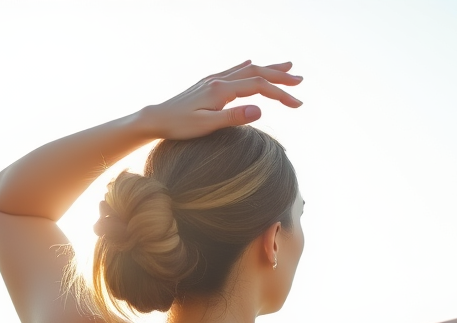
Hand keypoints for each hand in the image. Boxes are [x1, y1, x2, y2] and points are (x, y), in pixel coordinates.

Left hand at [139, 60, 302, 140]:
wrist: (156, 118)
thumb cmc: (180, 126)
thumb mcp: (207, 126)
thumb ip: (234, 117)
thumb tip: (260, 110)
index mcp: (221, 90)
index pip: (259, 87)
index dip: (280, 94)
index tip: (297, 104)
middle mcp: (219, 80)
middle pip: (256, 72)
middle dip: (280, 76)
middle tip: (300, 80)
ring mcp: (213, 80)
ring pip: (247, 69)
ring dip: (268, 68)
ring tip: (287, 67)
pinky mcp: (208, 84)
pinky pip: (234, 70)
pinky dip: (248, 67)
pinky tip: (252, 63)